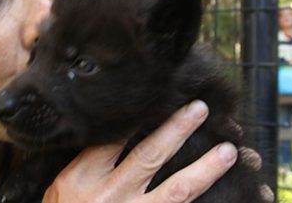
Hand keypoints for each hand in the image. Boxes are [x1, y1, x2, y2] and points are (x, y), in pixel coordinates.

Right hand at [41, 100, 236, 202]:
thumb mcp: (63, 187)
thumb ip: (88, 163)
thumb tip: (121, 133)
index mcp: (83, 178)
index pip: (115, 138)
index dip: (140, 118)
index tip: (161, 98)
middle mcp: (110, 196)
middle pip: (149, 156)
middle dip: (177, 130)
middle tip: (200, 109)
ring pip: (176, 191)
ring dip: (205, 169)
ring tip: (227, 151)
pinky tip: (228, 195)